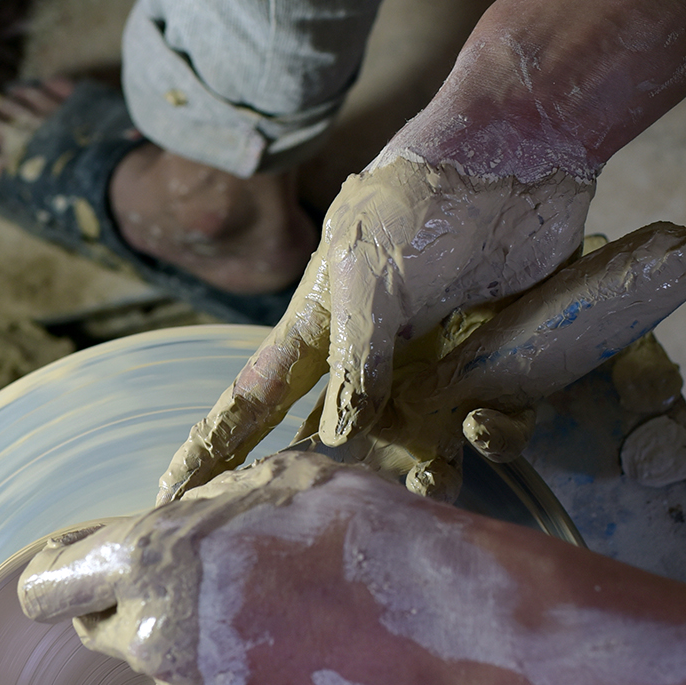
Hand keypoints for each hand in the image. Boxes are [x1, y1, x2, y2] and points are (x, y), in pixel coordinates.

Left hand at [18, 453, 433, 684]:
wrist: (432, 612)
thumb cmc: (349, 525)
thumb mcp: (258, 483)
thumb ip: (191, 516)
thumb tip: (166, 528)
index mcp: (147, 562)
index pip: (48, 588)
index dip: (59, 575)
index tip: (75, 570)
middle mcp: (155, 640)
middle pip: (103, 632)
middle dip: (135, 607)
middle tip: (201, 581)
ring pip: (168, 672)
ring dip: (198, 647)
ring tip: (276, 613)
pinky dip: (243, 684)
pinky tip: (299, 651)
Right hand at [159, 149, 592, 500]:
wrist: (516, 159)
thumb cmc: (420, 205)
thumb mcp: (370, 276)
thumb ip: (355, 358)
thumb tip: (335, 440)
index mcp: (320, 331)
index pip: (252, 399)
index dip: (212, 449)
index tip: (169, 498)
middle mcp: (374, 361)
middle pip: (339, 446)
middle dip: (338, 489)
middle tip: (337, 526)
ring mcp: (437, 366)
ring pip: (424, 449)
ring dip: (428, 475)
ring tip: (435, 481)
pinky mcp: (501, 365)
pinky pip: (495, 426)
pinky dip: (496, 433)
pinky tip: (493, 419)